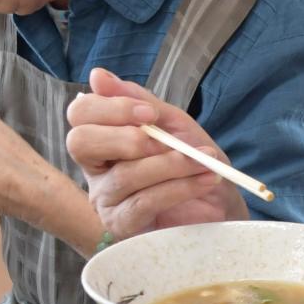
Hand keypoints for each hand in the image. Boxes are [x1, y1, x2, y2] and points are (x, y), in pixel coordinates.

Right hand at [66, 67, 245, 237]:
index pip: (80, 114)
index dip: (110, 108)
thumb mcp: (173, 124)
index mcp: (103, 138)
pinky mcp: (124, 226)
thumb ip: (140, 100)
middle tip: (163, 140)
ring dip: (171, 164)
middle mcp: (96, 169)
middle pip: (80, 142)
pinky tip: (204, 179)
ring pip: (125, 174)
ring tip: (203, 160)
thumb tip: (98, 76)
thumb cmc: (194, 161)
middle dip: (126, 137)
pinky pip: (145, 202)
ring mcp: (106, 199)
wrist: (224, 203)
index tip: (149, 113)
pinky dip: (180, 187)